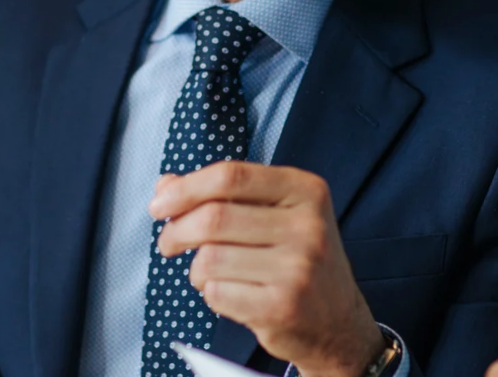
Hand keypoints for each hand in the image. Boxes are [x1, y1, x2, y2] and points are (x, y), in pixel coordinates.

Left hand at [149, 162, 385, 376]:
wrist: (337, 321)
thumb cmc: (295, 257)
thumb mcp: (273, 213)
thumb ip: (222, 194)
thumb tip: (165, 185)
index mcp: (305, 189)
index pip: (232, 175)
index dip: (186, 188)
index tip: (159, 204)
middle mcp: (307, 224)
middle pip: (214, 217)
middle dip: (177, 230)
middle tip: (168, 242)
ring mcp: (299, 267)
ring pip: (210, 257)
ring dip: (196, 268)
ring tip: (208, 272)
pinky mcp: (283, 306)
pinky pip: (218, 293)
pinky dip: (210, 293)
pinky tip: (229, 291)